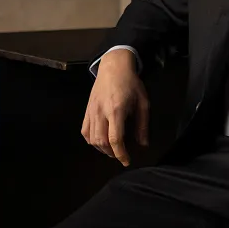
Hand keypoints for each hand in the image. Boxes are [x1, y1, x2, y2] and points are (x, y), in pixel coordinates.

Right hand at [81, 50, 148, 166]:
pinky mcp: (86, 110)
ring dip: (101, 149)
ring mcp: (91, 111)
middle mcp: (101, 112)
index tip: (126, 161)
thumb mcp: (143, 102)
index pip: (115, 139)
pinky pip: (85, 131)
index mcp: (116, 110)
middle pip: (101, 142)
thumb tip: (143, 144)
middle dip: (111, 153)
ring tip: (112, 149)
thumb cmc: (131, 83)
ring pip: (91, 138)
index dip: (121, 153)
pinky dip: (91, 140)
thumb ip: (143, 125)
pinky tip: (100, 141)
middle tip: (120, 154)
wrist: (114, 67)